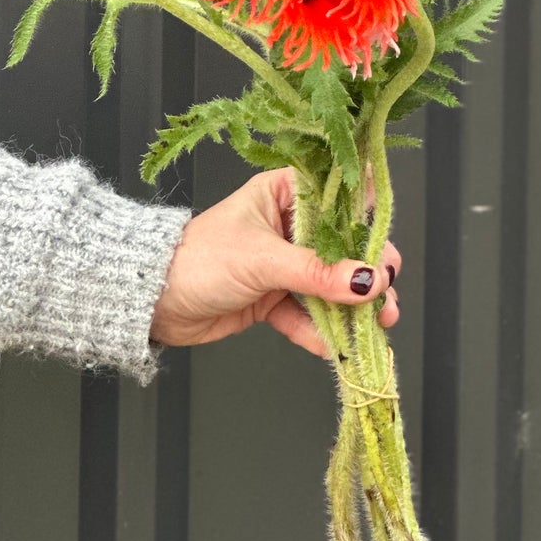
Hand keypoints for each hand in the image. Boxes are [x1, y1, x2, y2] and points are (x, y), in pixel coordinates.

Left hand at [150, 168, 400, 358]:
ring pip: (328, 284)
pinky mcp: (272, 299)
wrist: (153, 301)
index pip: (338, 199)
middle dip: (367, 273)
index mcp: (283, 193)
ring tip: (378, 325)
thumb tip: (368, 281)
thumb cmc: (199, 258)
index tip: (386, 249)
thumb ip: (319, 273)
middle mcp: (288, 225)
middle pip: (341, 247)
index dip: (366, 221)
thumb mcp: (264, 260)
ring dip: (352, 307)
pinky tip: (338, 346)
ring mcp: (282, 264)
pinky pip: (306, 314)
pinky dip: (321, 330)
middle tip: (387, 294)